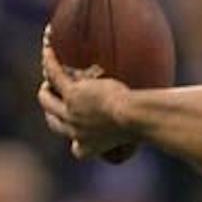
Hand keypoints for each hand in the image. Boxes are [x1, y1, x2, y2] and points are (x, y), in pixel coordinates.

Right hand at [37, 28, 134, 159]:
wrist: (135, 118)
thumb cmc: (142, 127)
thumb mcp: (135, 134)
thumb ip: (133, 134)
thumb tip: (155, 132)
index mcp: (90, 148)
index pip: (77, 149)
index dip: (75, 141)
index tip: (79, 134)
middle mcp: (75, 133)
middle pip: (54, 123)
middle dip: (52, 112)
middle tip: (55, 100)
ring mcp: (71, 113)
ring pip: (47, 100)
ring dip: (46, 90)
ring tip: (49, 81)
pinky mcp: (72, 94)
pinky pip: (55, 75)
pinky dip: (51, 63)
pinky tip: (50, 51)